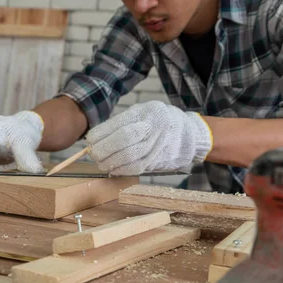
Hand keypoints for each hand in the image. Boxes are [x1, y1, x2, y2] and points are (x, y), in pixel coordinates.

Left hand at [85, 101, 212, 174]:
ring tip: (102, 163)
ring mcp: (157, 145)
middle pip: (121, 140)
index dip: (99, 135)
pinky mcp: (158, 160)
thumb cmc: (162, 123)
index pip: (117, 124)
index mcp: (146, 112)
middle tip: (94, 154)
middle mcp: (153, 127)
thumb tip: (98, 137)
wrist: (191, 135)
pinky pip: (136, 168)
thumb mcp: (144, 113)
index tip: (90, 141)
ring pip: (128, 156)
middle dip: (103, 150)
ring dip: (110, 162)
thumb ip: (124, 122)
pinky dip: (122, 170)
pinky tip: (114, 169)